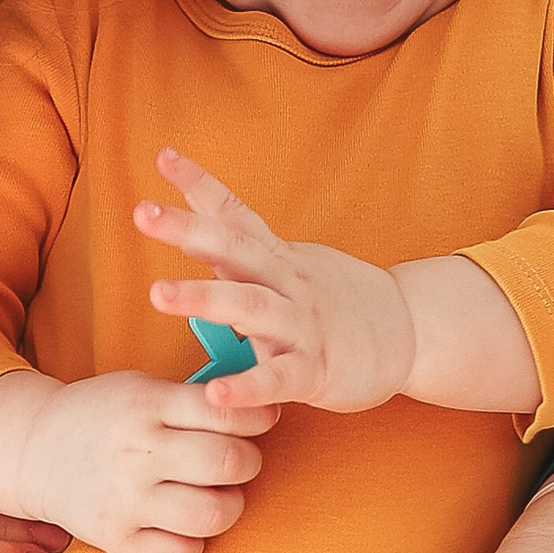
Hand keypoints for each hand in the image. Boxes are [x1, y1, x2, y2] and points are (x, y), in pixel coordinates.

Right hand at [0, 364, 271, 552]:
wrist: (33, 449)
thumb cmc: (101, 415)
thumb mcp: (140, 386)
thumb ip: (192, 397)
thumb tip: (261, 408)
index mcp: (146, 405)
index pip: (226, 410)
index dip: (258, 417)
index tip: (259, 422)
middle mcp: (137, 453)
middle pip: (229, 463)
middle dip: (248, 462)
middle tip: (235, 462)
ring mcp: (125, 499)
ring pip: (214, 514)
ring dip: (228, 505)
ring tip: (214, 494)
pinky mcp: (115, 539)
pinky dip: (194, 544)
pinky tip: (184, 526)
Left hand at [134, 152, 414, 410]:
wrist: (410, 334)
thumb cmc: (337, 299)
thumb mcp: (289, 261)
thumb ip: (241, 243)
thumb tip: (193, 208)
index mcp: (276, 257)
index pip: (235, 213)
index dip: (199, 184)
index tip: (163, 156)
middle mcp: (286, 282)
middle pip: (233, 248)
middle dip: (186, 229)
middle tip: (142, 212)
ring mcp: (302, 324)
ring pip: (250, 306)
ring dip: (203, 297)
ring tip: (157, 293)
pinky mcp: (315, 370)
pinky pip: (278, 378)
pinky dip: (247, 386)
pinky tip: (216, 395)